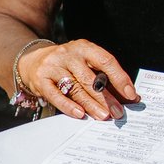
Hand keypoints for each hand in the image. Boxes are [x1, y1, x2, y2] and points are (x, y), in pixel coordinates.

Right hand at [19, 40, 137, 120]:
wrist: (32, 60)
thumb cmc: (66, 65)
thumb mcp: (85, 64)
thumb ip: (106, 78)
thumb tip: (131, 96)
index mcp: (84, 48)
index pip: (105, 61)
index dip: (119, 78)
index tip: (130, 94)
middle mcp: (68, 54)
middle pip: (90, 78)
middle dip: (106, 97)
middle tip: (118, 112)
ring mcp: (53, 66)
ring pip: (75, 88)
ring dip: (91, 104)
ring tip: (103, 116)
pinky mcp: (40, 79)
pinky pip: (56, 95)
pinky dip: (69, 106)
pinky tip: (80, 114)